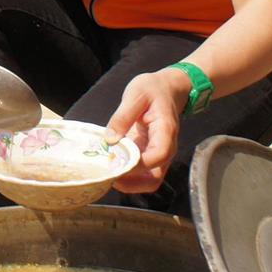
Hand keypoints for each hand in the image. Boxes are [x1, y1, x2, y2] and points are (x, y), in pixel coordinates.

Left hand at [104, 68, 188, 193]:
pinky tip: (110, 165)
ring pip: (147, 180)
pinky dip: (126, 174)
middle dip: (131, 182)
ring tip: (106, 174)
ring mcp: (156, 153)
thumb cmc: (152, 89)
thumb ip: (122, 116)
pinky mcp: (147, 153)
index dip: (139, 164)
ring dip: (128, 182)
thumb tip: (110, 140)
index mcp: (165, 131)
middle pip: (154, 177)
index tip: (117, 162)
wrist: (166, 88)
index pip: (158, 155)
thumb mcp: (135, 95)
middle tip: (108, 175)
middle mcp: (165, 148)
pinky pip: (140, 172)